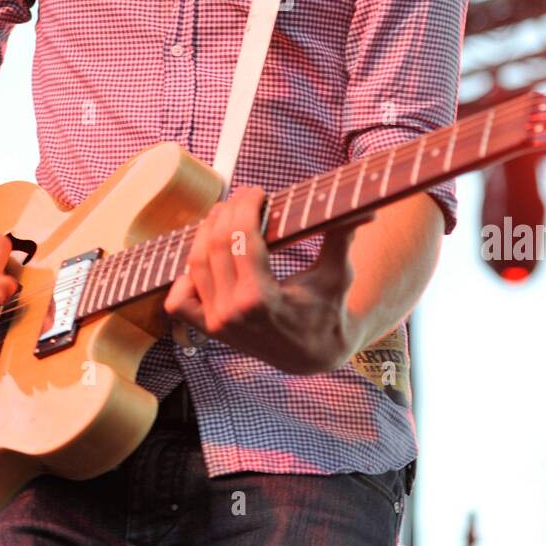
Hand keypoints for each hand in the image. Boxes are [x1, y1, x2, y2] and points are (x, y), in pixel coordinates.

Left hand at [163, 185, 372, 373]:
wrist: (314, 354)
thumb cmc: (328, 311)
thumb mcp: (337, 275)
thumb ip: (343, 238)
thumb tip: (366, 209)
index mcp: (260, 299)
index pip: (240, 238)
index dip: (245, 206)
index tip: (257, 191)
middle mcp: (232, 312)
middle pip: (214, 244)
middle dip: (227, 212)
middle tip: (244, 198)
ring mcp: (216, 323)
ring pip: (195, 264)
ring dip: (206, 232)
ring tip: (225, 215)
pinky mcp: (209, 329)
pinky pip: (179, 301)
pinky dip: (185, 276)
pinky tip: (207, 257)